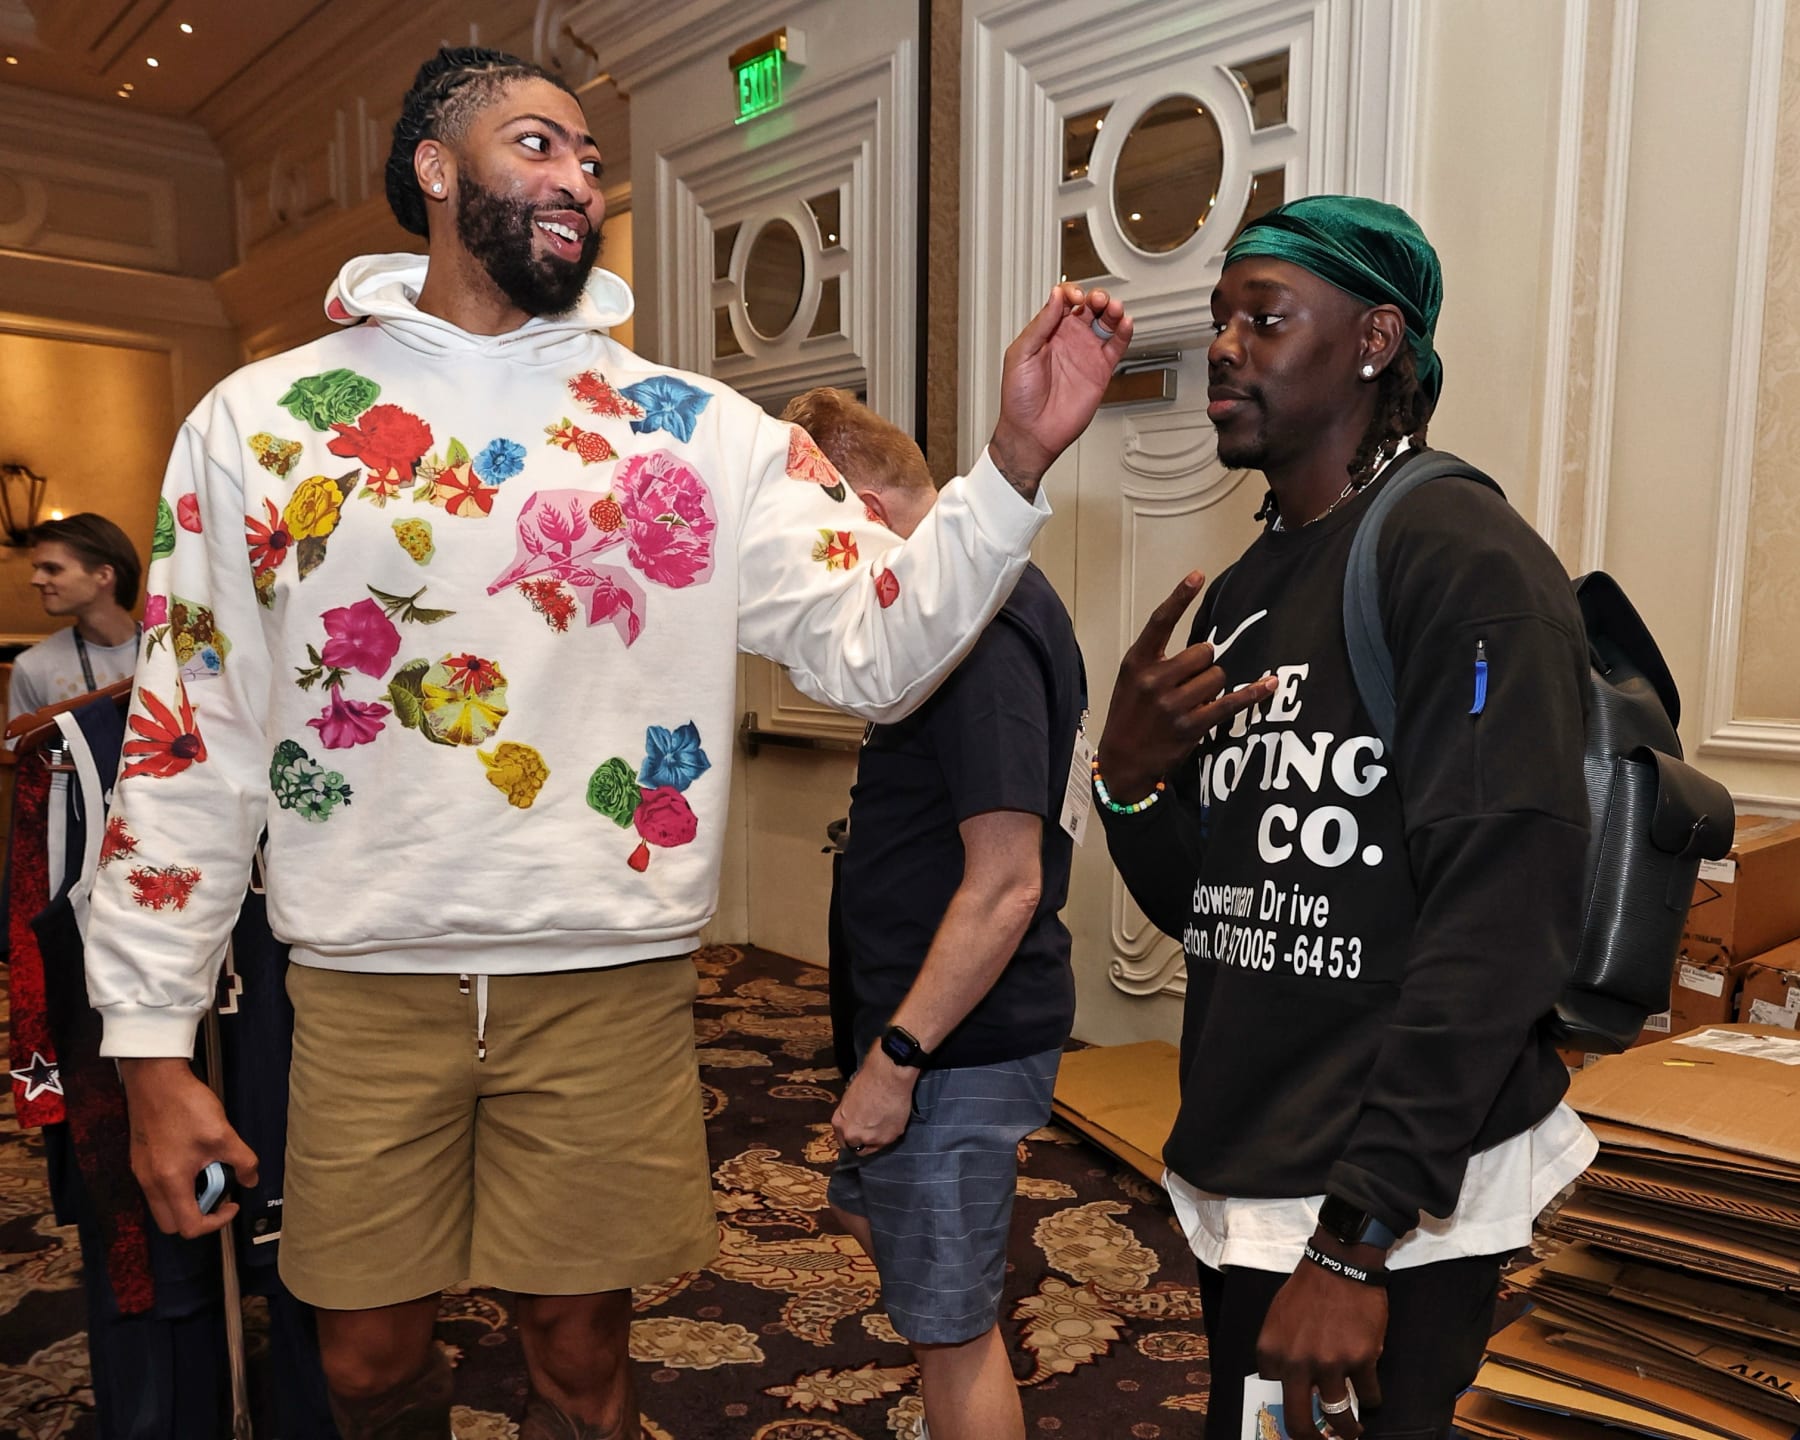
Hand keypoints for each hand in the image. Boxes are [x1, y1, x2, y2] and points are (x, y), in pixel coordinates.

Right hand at [119, 1057, 259, 1238]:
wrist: (155, 1079)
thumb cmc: (185, 1104)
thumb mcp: (224, 1134)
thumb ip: (243, 1161)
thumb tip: (251, 1178)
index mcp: (169, 1182)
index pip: (189, 1226)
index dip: (216, 1222)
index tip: (231, 1203)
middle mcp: (149, 1183)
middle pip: (171, 1223)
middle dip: (198, 1215)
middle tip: (218, 1190)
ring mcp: (142, 1172)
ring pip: (163, 1205)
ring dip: (188, 1197)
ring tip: (207, 1170)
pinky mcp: (141, 1160)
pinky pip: (158, 1187)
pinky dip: (177, 1183)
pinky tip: (194, 1158)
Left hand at [831, 1049, 918, 1155]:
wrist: (887, 1076)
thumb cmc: (868, 1080)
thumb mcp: (849, 1099)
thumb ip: (850, 1115)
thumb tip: (855, 1119)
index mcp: (839, 1123)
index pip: (843, 1140)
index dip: (851, 1138)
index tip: (858, 1134)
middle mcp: (852, 1134)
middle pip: (855, 1146)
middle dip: (863, 1139)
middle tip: (873, 1129)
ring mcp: (870, 1139)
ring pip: (872, 1146)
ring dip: (877, 1138)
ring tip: (884, 1123)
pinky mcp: (887, 1138)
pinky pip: (887, 1141)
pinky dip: (890, 1133)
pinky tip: (892, 1120)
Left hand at [988, 283, 1132, 495]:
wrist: (1032, 432)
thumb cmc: (1018, 399)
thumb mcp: (1020, 354)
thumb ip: (1040, 324)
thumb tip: (1055, 297)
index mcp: (1047, 332)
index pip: (1064, 301)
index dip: (1071, 293)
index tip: (1074, 297)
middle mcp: (1068, 340)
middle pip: (1089, 307)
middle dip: (1096, 297)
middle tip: (1097, 300)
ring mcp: (1086, 354)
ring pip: (1106, 322)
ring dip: (1112, 310)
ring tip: (1113, 308)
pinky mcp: (1101, 371)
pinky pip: (1116, 346)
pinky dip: (1124, 333)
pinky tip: (1125, 323)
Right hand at [1096, 571, 1277, 800]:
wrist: (1122, 760)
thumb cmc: (1129, 714)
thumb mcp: (1131, 680)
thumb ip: (1157, 660)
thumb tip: (1203, 649)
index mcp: (1136, 662)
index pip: (1159, 622)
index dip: (1179, 597)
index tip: (1197, 575)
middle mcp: (1154, 680)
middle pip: (1203, 652)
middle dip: (1204, 664)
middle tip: (1190, 682)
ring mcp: (1172, 704)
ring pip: (1216, 676)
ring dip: (1213, 686)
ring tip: (1194, 701)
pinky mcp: (1191, 726)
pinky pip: (1230, 703)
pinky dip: (1252, 693)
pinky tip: (1269, 684)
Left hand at [1256, 1241, 1387, 1439]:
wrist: (1340, 1265)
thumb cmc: (1307, 1291)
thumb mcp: (1278, 1320)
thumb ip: (1280, 1355)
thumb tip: (1288, 1389)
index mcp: (1271, 1353)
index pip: (1272, 1398)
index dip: (1285, 1414)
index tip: (1299, 1424)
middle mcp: (1297, 1363)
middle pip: (1300, 1421)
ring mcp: (1330, 1363)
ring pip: (1340, 1416)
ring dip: (1349, 1431)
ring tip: (1354, 1432)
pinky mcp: (1361, 1360)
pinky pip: (1369, 1395)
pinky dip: (1372, 1399)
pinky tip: (1370, 1395)